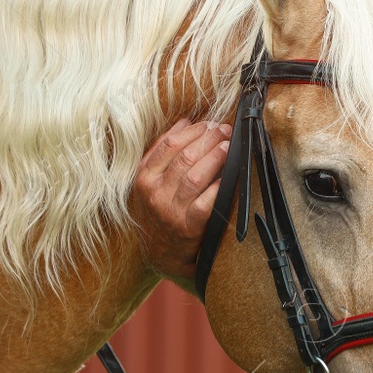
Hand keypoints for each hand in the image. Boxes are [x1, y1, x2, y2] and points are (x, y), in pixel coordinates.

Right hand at [130, 119, 232, 279]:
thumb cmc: (159, 208)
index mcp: (144, 177)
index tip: (210, 124)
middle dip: (209, 140)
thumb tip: (184, 121)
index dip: (194, 131)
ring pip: (196, 176)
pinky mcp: (188, 227)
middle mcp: (155, 193)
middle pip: (185, 157)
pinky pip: (206, 202)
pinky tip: (229, 175)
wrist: (160, 252)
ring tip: (228, 146)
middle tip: (224, 130)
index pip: (169, 144)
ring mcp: (171, 210)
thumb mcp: (150, 180)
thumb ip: (163, 149)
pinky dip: (219, 186)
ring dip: (215, 157)